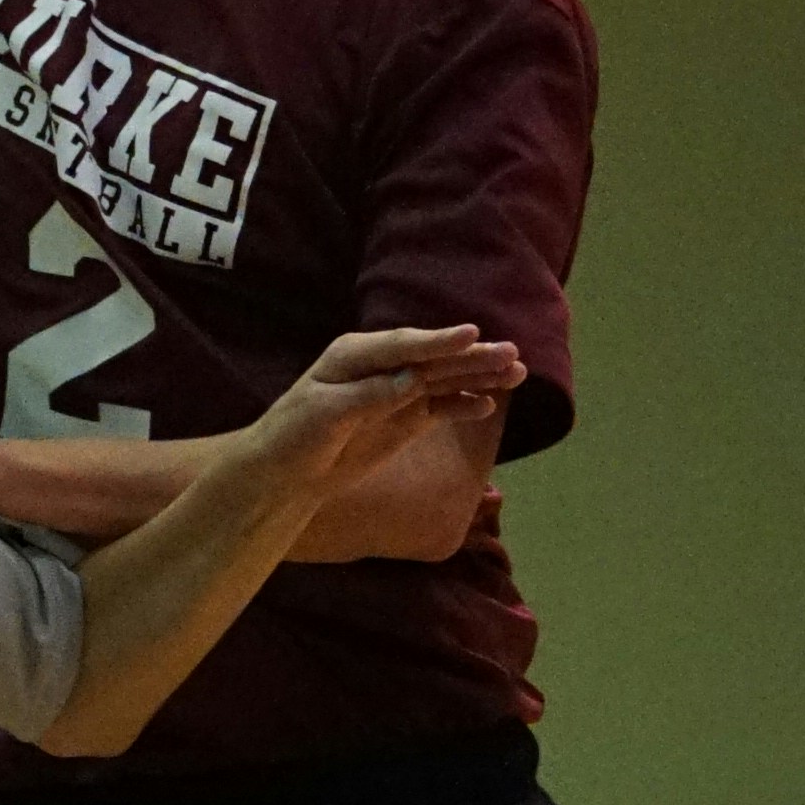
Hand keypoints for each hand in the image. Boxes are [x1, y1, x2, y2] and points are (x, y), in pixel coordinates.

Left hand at [252, 324, 529, 478]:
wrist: (288, 471)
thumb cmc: (295, 435)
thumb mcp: (325, 414)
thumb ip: (370, 395)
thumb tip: (413, 379)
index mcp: (355, 354)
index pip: (403, 345)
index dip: (438, 340)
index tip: (472, 333)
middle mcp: (382, 366)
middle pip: (433, 359)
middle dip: (472, 356)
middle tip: (512, 352)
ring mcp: (397, 391)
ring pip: (445, 380)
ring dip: (479, 376)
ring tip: (516, 373)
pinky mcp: (406, 416)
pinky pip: (441, 407)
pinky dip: (464, 405)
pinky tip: (489, 404)